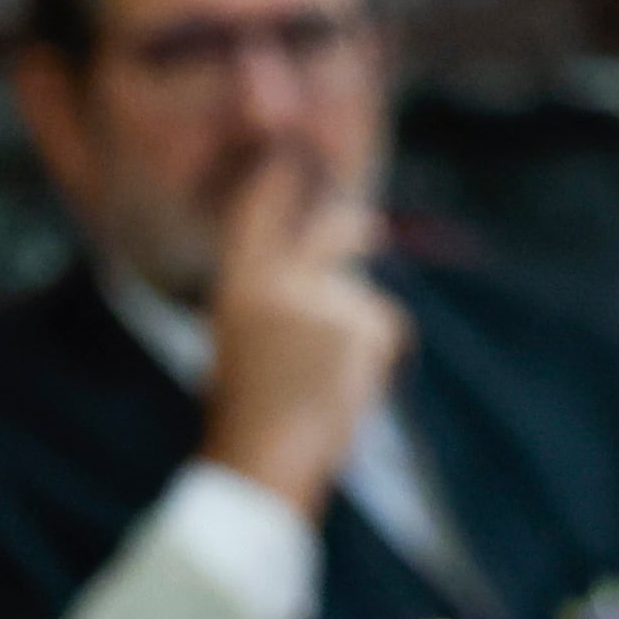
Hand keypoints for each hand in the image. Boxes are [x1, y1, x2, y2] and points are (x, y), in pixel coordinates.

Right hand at [196, 157, 405, 512]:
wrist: (264, 459)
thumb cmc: (245, 412)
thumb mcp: (241, 340)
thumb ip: (276, 296)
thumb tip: (326, 263)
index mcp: (235, 288)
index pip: (258, 211)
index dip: (280, 180)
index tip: (295, 159)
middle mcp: (279, 283)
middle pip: (333, 231)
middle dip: (350, 228)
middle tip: (366, 227)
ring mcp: (324, 300)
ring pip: (361, 297)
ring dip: (356, 331)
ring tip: (326, 379)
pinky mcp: (363, 324)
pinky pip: (383, 327)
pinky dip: (375, 354)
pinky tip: (347, 386)